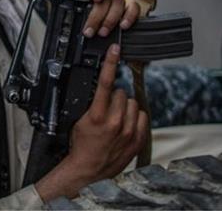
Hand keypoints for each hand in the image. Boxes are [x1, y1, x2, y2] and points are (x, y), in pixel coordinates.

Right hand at [34, 44, 148, 199]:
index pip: (105, 82)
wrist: (89, 171)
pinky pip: (141, 116)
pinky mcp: (137, 139)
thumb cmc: (82, 147)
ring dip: (125, 107)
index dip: (110, 62)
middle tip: (106, 109)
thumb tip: (102, 88)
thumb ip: (92, 104)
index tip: (115, 50)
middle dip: (114, 97)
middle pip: (121, 92)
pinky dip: (134, 118)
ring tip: (116, 119)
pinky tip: (125, 125)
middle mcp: (115, 122)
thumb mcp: (80, 121)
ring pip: (132, 103)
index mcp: (97, 116)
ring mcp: (128, 132)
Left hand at [45, 0, 140, 37]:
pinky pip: (134, 10)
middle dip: (98, 15)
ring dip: (111, 19)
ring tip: (102, 32)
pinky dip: (130, 17)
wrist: (91, 36)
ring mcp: (119, 5)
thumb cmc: (80, 17)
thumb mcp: (67, 6)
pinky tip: (123, 26)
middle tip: (89, 29)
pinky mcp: (129, 14)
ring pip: (121, 3)